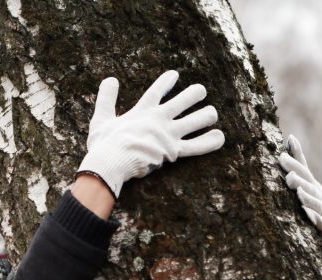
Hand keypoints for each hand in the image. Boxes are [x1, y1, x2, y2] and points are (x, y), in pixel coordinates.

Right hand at [77, 71, 224, 197]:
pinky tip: (220, 137)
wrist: (111, 161)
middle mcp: (159, 118)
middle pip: (183, 101)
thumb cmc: (103, 144)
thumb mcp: (101, 117)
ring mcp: (168, 134)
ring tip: (212, 113)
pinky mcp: (173, 151)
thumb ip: (106, 98)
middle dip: (194, 94)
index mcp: (142, 110)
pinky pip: (195, 146)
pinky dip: (209, 142)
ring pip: (194, 120)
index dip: (167, 81)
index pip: (157, 90)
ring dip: (206, 115)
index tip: (175, 74)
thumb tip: (110, 80)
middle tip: (200, 91)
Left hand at [278, 134, 321, 255]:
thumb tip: (291, 137)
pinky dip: (314, 217)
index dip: (293, 164)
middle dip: (300, 180)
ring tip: (299, 192)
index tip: (280, 157)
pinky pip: (321, 222)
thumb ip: (298, 161)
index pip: (303, 172)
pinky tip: (306, 214)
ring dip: (308, 198)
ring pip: (316, 204)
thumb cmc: (312, 199)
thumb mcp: (306, 181)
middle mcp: (319, 196)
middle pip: (310, 187)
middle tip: (289, 176)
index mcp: (312, 185)